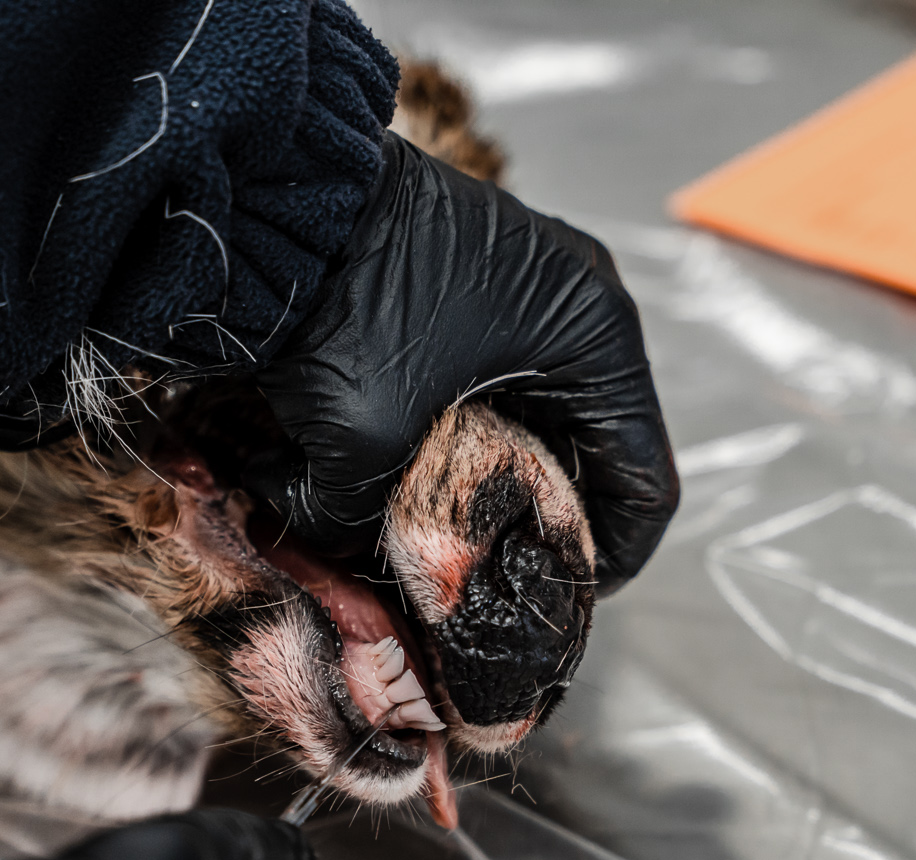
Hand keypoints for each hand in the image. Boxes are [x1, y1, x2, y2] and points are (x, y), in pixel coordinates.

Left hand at [249, 133, 677, 591]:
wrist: (273, 198)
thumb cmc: (343, 302)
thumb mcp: (364, 441)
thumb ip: (366, 524)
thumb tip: (350, 561)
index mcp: (594, 336)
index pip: (642, 482)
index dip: (609, 562)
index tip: (559, 606)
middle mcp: (574, 303)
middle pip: (586, 454)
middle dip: (537, 524)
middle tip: (493, 580)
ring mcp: (523, 284)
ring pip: (529, 420)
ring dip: (489, 480)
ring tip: (440, 536)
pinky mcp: (467, 280)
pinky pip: (482, 383)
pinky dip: (452, 433)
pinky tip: (401, 474)